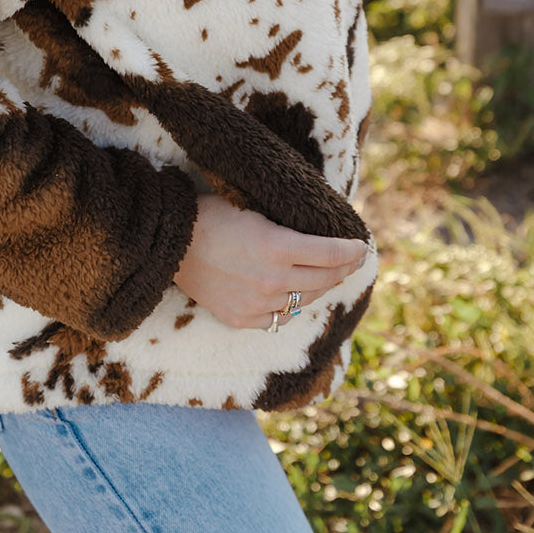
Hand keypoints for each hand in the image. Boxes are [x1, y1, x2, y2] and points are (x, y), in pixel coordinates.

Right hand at [172, 194, 368, 330]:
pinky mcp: (242, 319)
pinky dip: (290, 306)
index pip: (330, 254)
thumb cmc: (212, 216)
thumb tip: (320, 234)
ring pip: (303, 300)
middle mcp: (271, 280)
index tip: (362, 247)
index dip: (351, 251)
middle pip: (323, 279)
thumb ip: (289, 228)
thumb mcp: (256, 212)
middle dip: (343, 269)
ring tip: (329, 278)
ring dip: (320, 287)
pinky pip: (278, 317)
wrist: (171, 242)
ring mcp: (256, 304)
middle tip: (352, 261)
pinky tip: (296, 296)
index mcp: (277, 247)